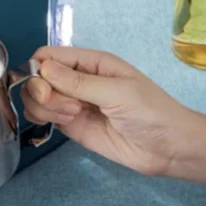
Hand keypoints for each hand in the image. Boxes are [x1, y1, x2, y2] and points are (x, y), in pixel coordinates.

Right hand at [21, 47, 196, 175]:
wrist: (169, 149)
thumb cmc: (151, 112)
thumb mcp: (117, 92)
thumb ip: (78, 82)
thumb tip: (42, 68)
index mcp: (91, 63)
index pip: (49, 56)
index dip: (38, 68)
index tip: (46, 87)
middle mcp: (77, 80)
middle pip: (37, 77)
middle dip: (42, 92)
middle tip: (68, 107)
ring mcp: (71, 103)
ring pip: (36, 97)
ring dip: (45, 107)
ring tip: (72, 116)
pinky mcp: (70, 124)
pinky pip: (43, 115)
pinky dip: (43, 118)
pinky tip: (65, 123)